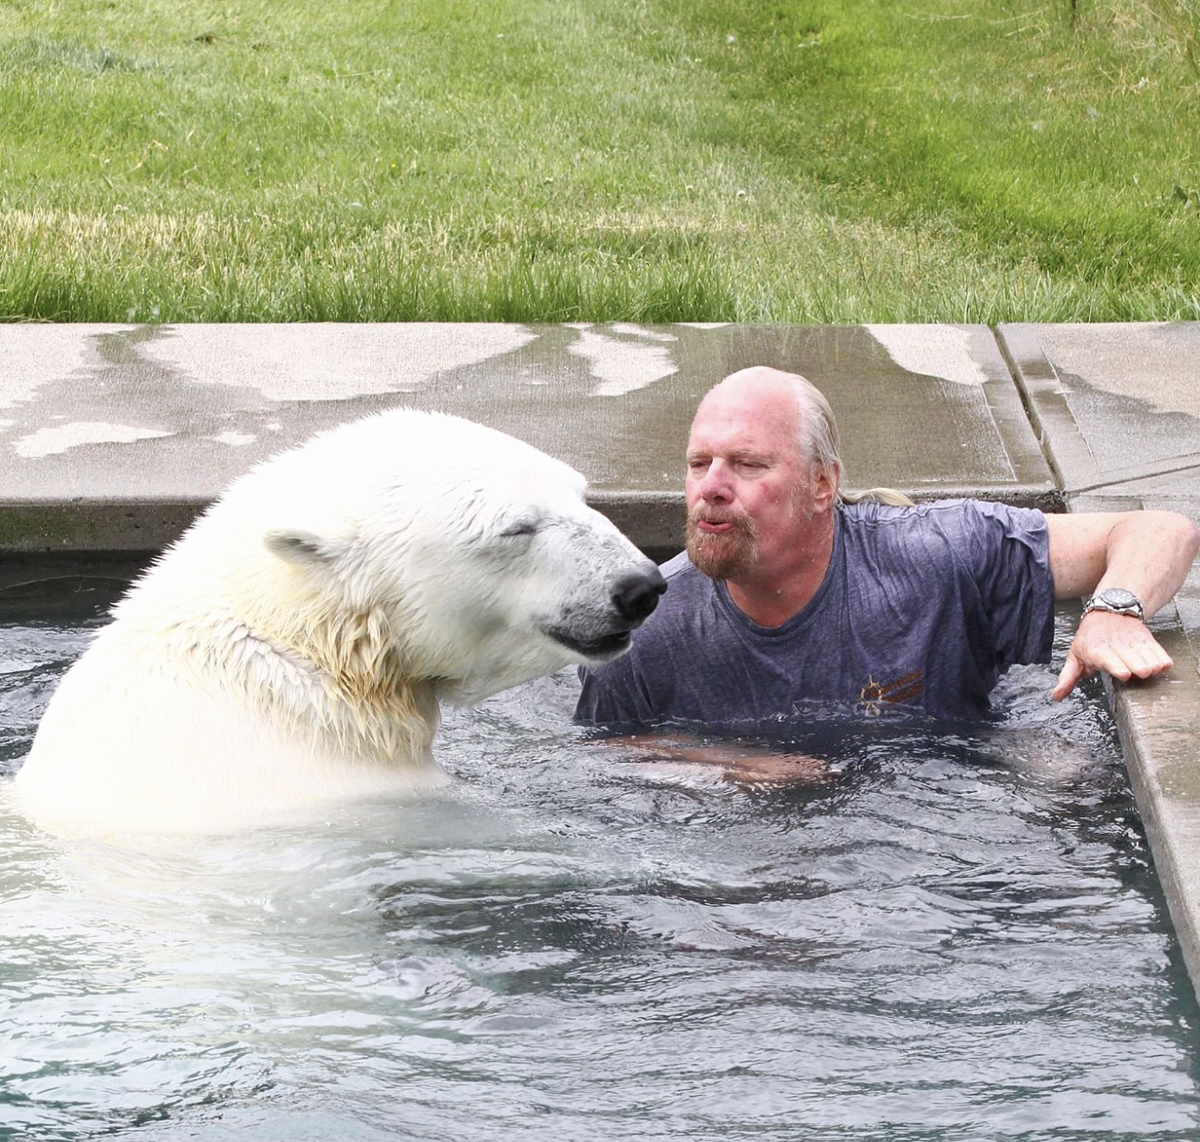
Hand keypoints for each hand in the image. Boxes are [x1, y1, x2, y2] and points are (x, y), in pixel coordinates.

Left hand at [1051, 610, 1174, 700]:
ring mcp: (1131, 641)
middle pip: (1129, 658)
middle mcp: (1115, 646)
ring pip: (1144, 652)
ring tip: (1154, 669)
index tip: (1125, 674)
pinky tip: (1165, 664)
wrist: (1107, 612)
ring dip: (1151, 661)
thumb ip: (1068, 677)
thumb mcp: (1074, 656)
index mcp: (1096, 651)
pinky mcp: (1145, 638)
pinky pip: (1155, 647)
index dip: (1116, 666)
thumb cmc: (1089, 640)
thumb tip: (1056, 696)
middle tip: (1143, 672)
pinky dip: (1161, 655)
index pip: (1107, 659)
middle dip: (1137, 665)